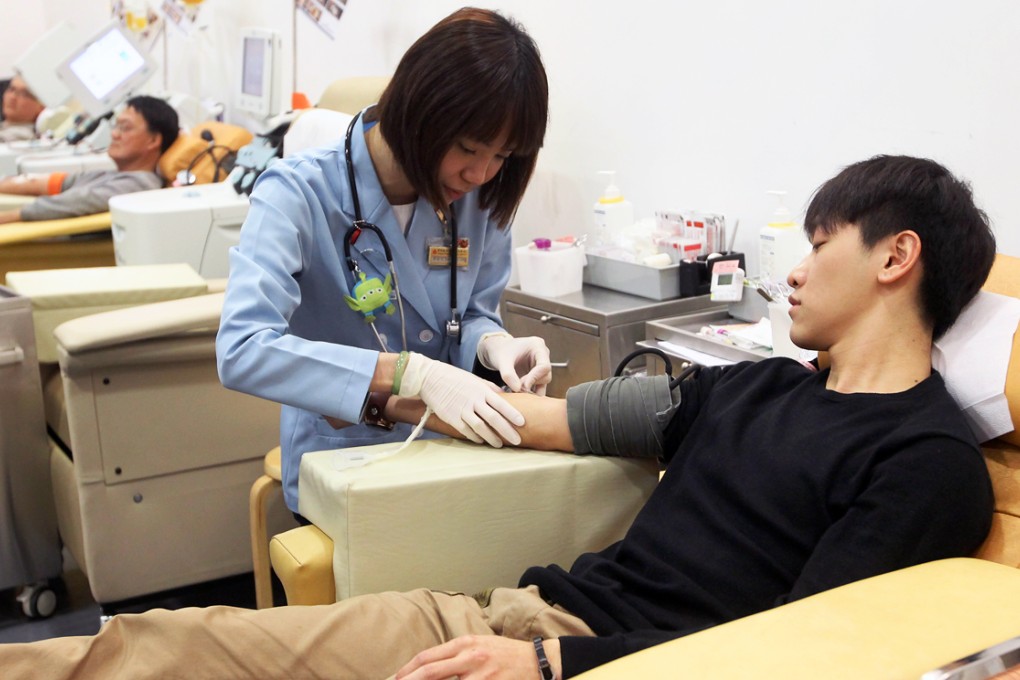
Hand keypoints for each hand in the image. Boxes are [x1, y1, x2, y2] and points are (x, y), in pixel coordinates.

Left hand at [395, 635, 547, 679]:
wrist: (536, 662)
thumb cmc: (506, 654)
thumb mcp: (479, 644)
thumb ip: (456, 654)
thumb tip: (429, 666)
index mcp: (465, 644)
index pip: (428, 657)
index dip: (407, 670)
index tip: (394, 678)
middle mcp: (469, 657)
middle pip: (430, 671)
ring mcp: (479, 675)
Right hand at [397, 353, 523, 446]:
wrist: (430, 378)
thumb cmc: (454, 378)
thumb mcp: (474, 379)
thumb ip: (489, 388)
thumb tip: (504, 395)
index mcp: (481, 390)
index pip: (501, 403)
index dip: (512, 414)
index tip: (522, 423)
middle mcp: (474, 400)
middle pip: (494, 418)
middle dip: (507, 430)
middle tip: (517, 440)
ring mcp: (462, 409)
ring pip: (481, 427)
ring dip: (492, 437)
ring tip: (500, 445)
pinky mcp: (452, 417)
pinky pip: (466, 430)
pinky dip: (475, 437)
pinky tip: (481, 441)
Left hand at [478, 333, 552, 395]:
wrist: (498, 350)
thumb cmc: (500, 350)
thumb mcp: (502, 361)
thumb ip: (508, 374)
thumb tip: (517, 389)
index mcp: (537, 346)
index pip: (544, 366)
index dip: (535, 377)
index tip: (523, 385)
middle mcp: (543, 355)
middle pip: (546, 375)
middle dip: (532, 384)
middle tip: (517, 388)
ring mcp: (541, 365)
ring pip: (543, 383)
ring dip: (532, 390)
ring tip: (517, 391)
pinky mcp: (537, 374)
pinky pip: (539, 386)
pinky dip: (530, 392)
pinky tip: (519, 393)